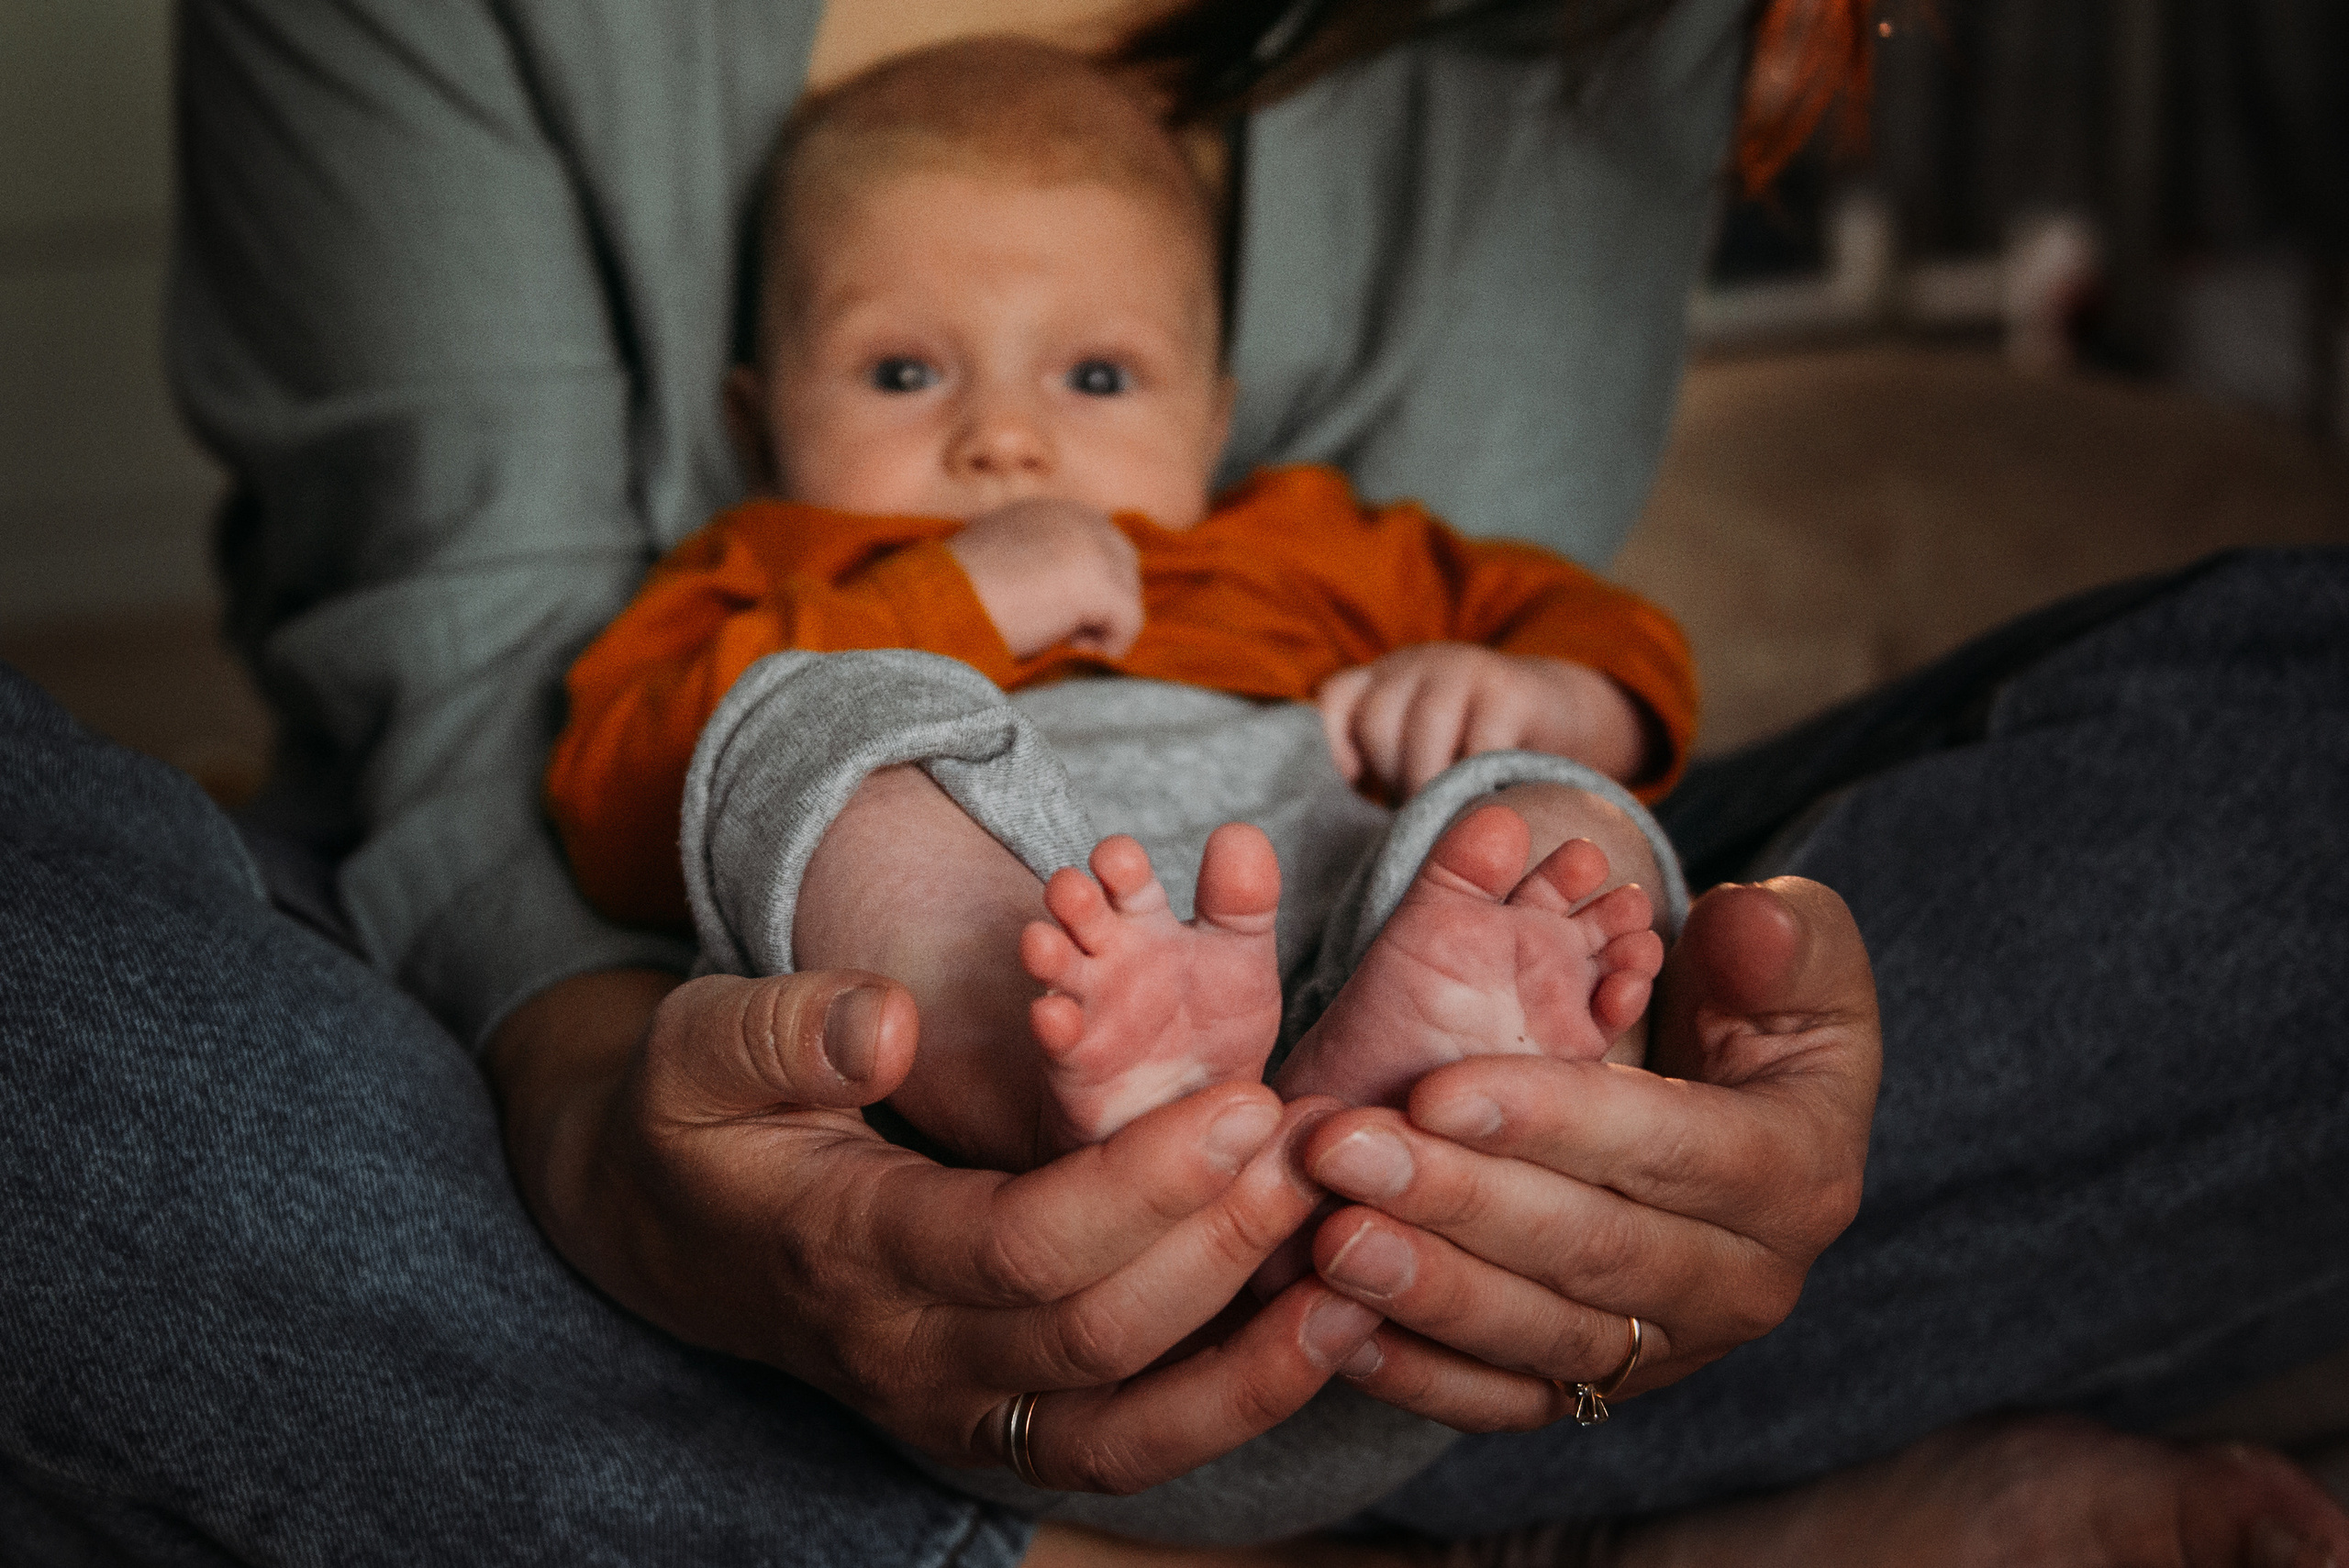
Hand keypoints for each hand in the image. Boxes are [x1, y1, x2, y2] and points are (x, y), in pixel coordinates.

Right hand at [490, 967, 1381, 1492]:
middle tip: (1319, 1154)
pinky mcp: (995, 1422)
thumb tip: (888, 1024)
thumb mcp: (698, 1049)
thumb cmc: (695, 1119)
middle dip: (1222, 1249)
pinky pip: (1125, 1446)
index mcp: (848, 1251)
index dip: (1145, 1185)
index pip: (1020, 1244)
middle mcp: (908, 1357)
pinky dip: (1227, 1404)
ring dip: (1252, 1365)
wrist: (663, 1230)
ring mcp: (953, 1410)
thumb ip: (785, 1029)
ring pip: (1124, 1432)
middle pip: (1095, 1338)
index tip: (1247, 1103)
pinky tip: (1320, 1334)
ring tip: (1360, 1275)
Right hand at [948, 497, 1143, 658]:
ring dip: (1102, 626)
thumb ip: (1041, 562)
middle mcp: (1079, 518)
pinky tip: (1071, 650)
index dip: (1091, 588)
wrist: (941, 605)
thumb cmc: (959, 595)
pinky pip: (1130, 623)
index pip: (1103, 546)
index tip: (1059, 617)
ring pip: (1128, 597)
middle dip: (1106, 605)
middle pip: (1125, 568)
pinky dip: (1109, 646)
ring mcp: (1093, 547)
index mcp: (1053, 510)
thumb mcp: (1004, 559)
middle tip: (1066, 634)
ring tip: (1060, 641)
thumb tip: (1071, 597)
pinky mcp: (1100, 582)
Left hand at [1290, 877, 1878, 1427]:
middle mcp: (1744, 1283)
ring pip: (1541, 1333)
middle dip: (1457, 1201)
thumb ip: (1784, 939)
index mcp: (1797, 1173)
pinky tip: (1338, 1327)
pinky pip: (1506, 1399)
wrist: (1743, 1107)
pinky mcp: (1601, 1385)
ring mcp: (1669, 1348)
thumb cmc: (1758, 1009)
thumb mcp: (1801, 955)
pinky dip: (1421, 1376)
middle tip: (1341, 1152)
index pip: (1670, 1149)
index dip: (1551, 1121)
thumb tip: (1746, 924)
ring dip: (1427, 1292)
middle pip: (1590, 1250)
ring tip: (1328, 1240)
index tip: (1433, 1089)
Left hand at [1315, 645, 1648, 798]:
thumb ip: (1379, 772)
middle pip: (1377, 721)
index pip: (1332, 700)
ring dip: (1433, 784)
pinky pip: (1480, 746)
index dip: (1329, 748)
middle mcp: (1416, 665)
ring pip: (1424, 732)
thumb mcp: (1418, 751)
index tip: (1351, 793)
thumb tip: (1338, 835)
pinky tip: (1486, 802)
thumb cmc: (1473, 753)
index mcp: (1383, 680)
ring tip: (1450, 813)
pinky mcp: (1511, 690)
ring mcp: (1464, 669)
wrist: (1563, 714)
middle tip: (1419, 810)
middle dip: (1392, 776)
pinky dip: (1478, 783)